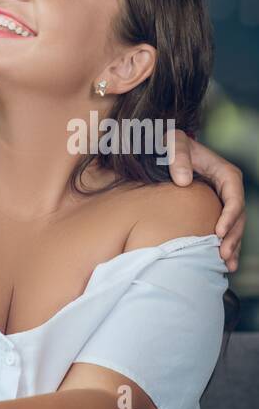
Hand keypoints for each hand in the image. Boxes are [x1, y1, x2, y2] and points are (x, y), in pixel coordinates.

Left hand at [167, 130, 244, 270]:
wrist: (169, 149)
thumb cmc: (174, 144)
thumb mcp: (175, 143)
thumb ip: (178, 157)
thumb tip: (183, 181)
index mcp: (226, 174)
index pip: (234, 198)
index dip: (229, 216)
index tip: (219, 232)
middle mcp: (229, 189)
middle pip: (238, 217)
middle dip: (233, 237)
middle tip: (222, 255)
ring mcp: (224, 201)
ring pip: (234, 227)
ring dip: (232, 246)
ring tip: (226, 265)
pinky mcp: (216, 210)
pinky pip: (225, 229)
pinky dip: (225, 245)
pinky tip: (222, 263)